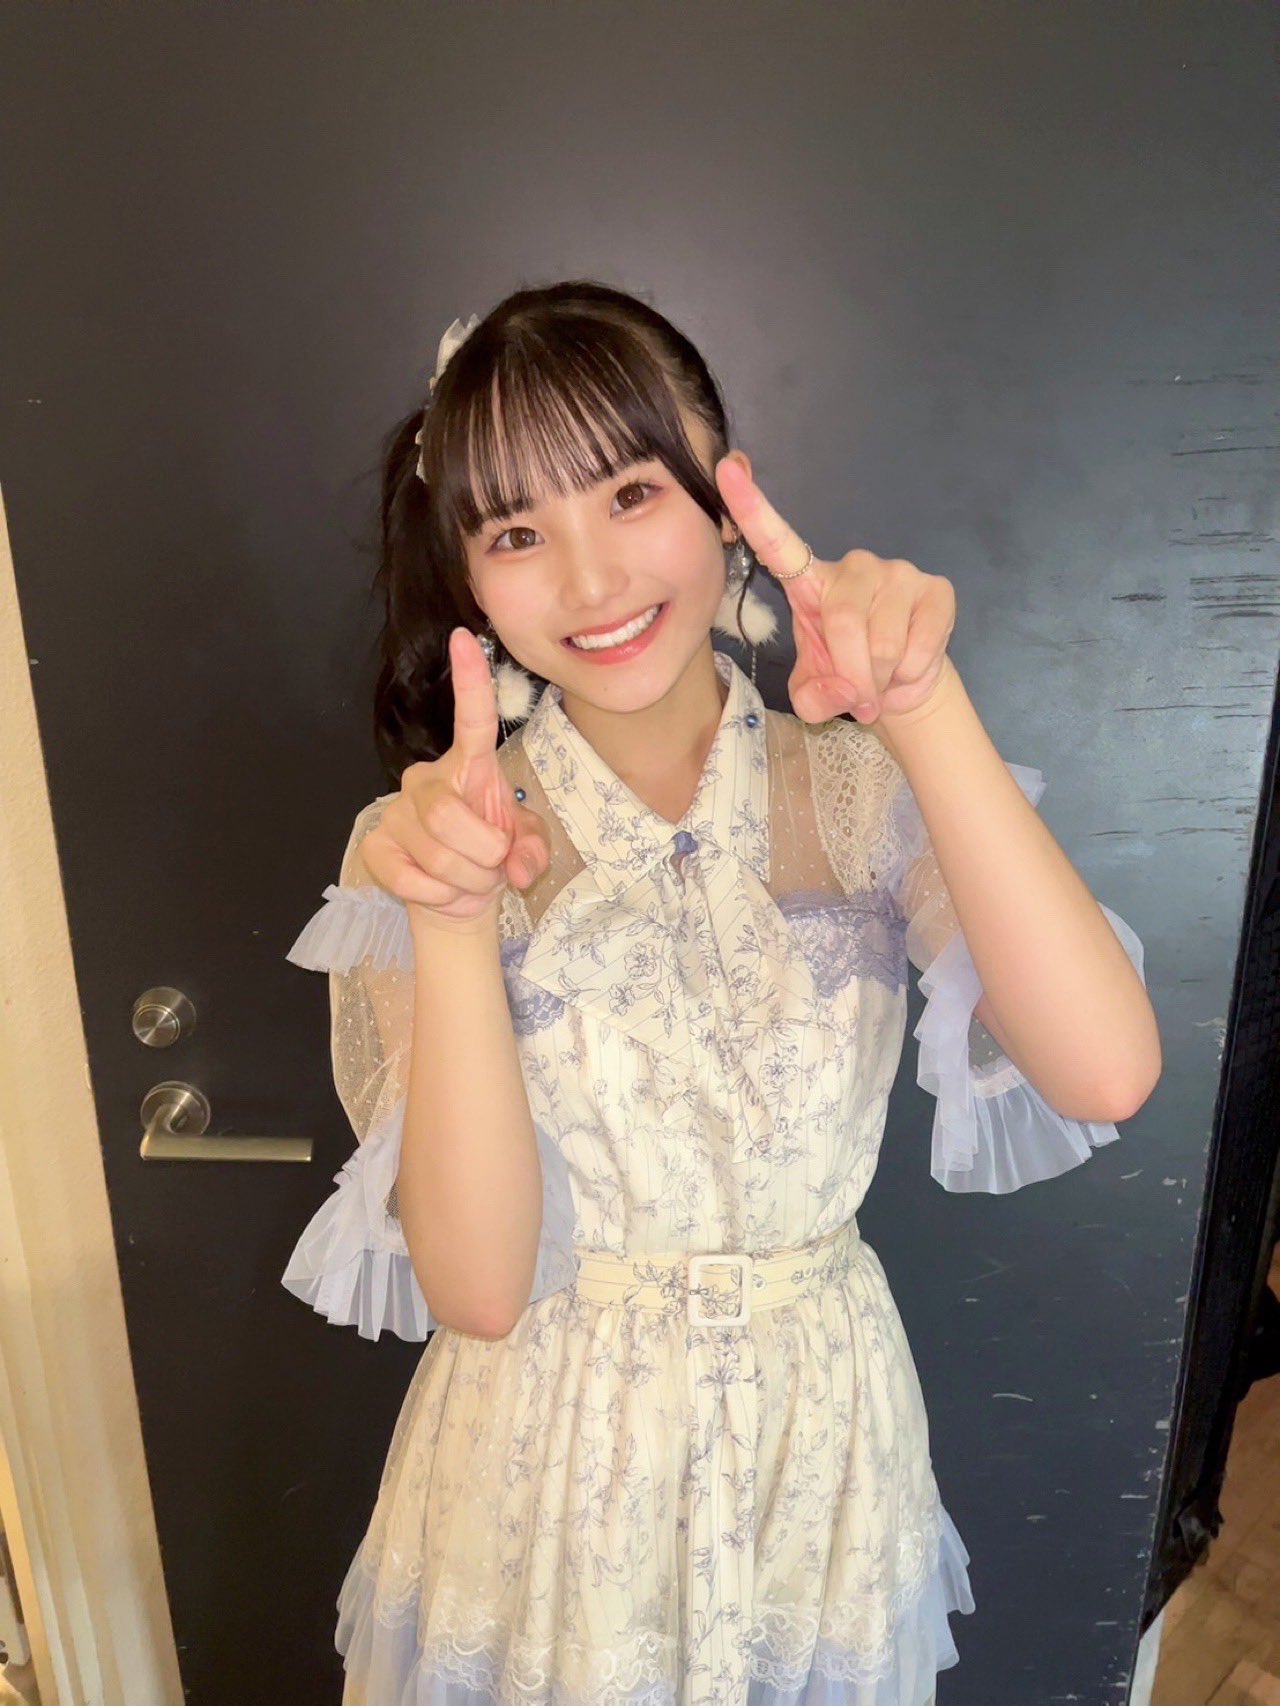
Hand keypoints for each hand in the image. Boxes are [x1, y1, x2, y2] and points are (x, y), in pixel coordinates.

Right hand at [359, 627, 550, 924]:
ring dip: (468, 879)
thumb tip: (519, 866)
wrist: (457, 896)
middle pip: (448, 817)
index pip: (470, 718)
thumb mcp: (524, 847)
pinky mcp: (376, 846)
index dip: (469, 681)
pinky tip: (442, 889)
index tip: (464, 638)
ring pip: (438, 854)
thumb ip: (533, 849)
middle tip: (492, 865)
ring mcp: (396, 812)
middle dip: (483, 854)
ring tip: (472, 877)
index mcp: (468, 766)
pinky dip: (439, 895)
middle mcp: (426, 779)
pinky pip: (413, 879)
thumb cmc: (490, 854)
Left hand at [714, 458, 956, 725]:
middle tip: (859, 698)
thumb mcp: (817, 695)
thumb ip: (814, 697)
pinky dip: (911, 674)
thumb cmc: (849, 677)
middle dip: (852, 677)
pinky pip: (920, 644)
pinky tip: (909, 667)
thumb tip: (844, 688)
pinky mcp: (937, 589)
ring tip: (882, 680)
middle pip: (844, 623)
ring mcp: (898, 573)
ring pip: (884, 643)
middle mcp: (853, 566)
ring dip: (882, 680)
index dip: (752, 508)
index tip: (726, 468)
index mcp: (810, 582)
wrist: (903, 686)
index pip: (777, 543)